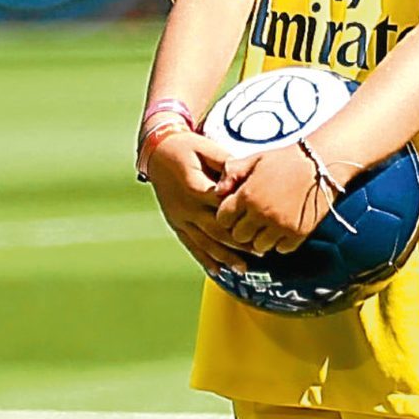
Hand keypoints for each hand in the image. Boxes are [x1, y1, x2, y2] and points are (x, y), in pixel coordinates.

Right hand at [141, 126, 252, 273]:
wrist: (156, 151)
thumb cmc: (186, 147)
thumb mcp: (206, 147)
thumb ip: (226, 163)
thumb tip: (245, 179)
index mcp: (194, 186)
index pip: (223, 206)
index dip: (242, 216)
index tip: (262, 224)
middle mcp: (185, 206)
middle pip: (216, 230)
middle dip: (239, 243)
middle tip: (261, 252)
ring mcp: (179, 217)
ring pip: (204, 242)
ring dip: (224, 256)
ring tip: (243, 268)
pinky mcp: (175, 223)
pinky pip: (190, 244)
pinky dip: (204, 259)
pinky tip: (218, 271)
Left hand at [214, 146, 336, 255]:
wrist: (320, 163)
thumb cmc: (285, 159)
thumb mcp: (254, 159)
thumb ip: (231, 173)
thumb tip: (217, 191)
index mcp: (247, 195)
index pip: (223, 219)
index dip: (226, 217)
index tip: (234, 212)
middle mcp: (262, 213)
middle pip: (239, 237)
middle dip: (241, 230)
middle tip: (249, 221)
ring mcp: (281, 226)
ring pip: (259, 247)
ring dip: (260, 239)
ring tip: (266, 226)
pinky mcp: (299, 234)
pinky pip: (281, 249)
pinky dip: (280, 243)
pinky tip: (282, 229)